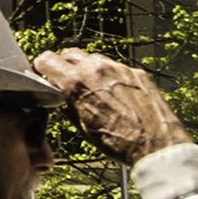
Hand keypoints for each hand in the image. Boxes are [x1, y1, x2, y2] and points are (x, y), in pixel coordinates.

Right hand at [34, 49, 183, 162]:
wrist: (154, 145)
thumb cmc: (120, 142)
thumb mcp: (82, 126)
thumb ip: (69, 102)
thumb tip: (63, 93)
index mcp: (77, 83)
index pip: (48, 59)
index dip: (43, 66)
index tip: (44, 71)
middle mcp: (97, 69)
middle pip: (70, 53)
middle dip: (65, 65)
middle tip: (66, 79)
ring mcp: (119, 68)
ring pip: (94, 58)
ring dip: (88, 69)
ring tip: (93, 88)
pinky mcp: (136, 72)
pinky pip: (116, 67)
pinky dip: (110, 75)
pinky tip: (115, 93)